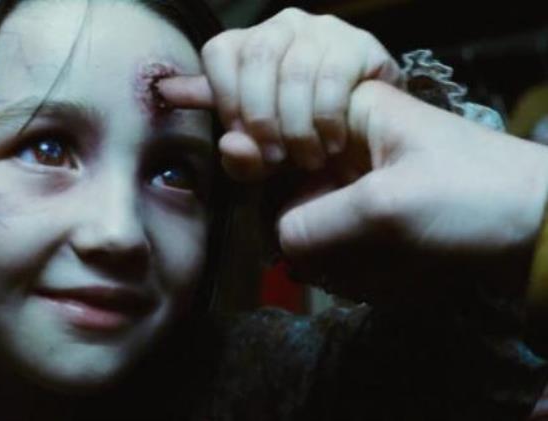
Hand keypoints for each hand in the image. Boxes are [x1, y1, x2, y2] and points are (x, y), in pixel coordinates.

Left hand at [158, 8, 402, 179]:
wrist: (367, 134)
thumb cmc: (303, 137)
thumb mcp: (264, 155)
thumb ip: (240, 157)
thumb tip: (228, 144)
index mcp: (247, 45)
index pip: (219, 53)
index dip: (225, 97)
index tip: (239, 136)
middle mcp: (282, 27)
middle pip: (257, 58)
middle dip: (261, 116)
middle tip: (274, 157)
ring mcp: (322, 30)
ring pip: (295, 72)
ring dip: (297, 125)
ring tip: (307, 157)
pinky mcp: (359, 43)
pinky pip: (332, 78)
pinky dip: (327, 119)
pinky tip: (332, 143)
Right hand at [277, 81, 547, 299]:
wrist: (544, 232)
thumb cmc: (468, 198)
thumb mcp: (383, 208)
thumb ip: (313, 224)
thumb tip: (277, 245)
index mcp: (346, 114)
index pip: (278, 140)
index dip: (270, 177)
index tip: (282, 217)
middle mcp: (349, 146)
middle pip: (295, 194)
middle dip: (320, 237)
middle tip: (350, 259)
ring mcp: (364, 186)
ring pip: (319, 230)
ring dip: (347, 261)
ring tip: (390, 270)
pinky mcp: (379, 220)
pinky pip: (348, 249)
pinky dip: (365, 271)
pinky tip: (398, 277)